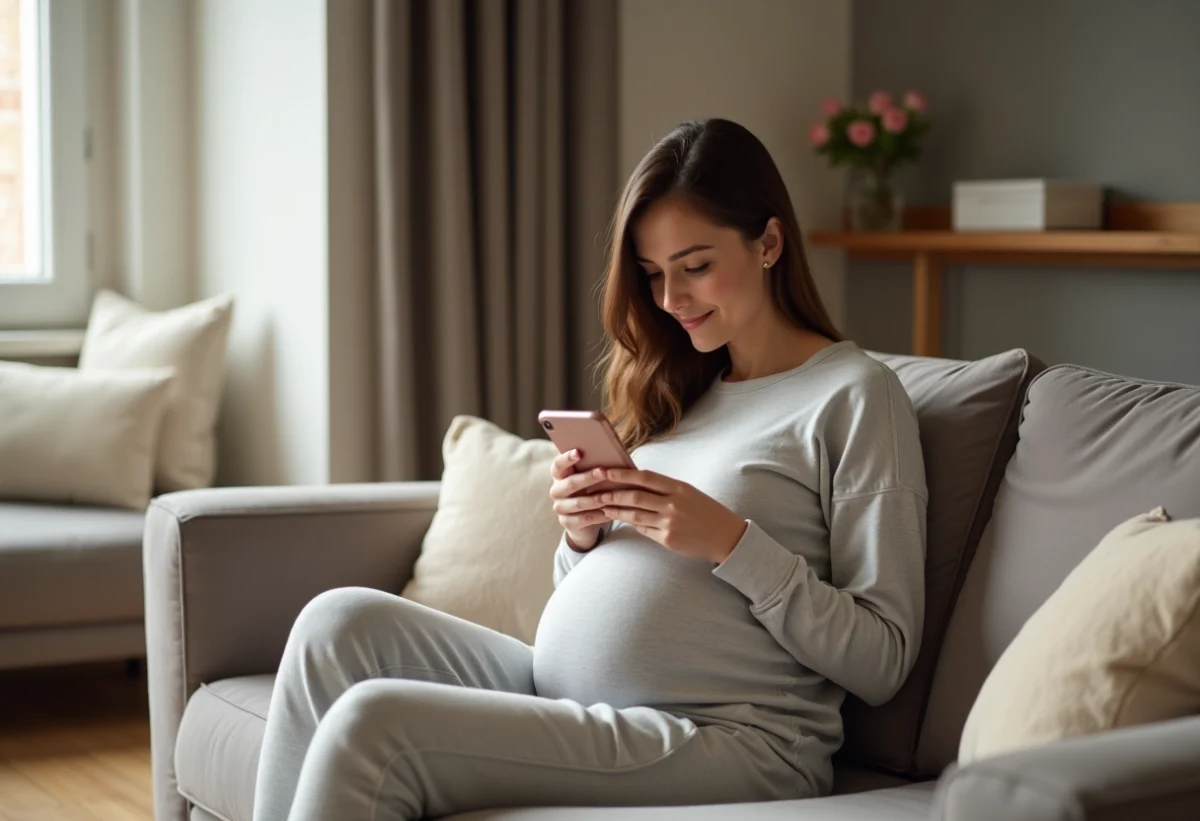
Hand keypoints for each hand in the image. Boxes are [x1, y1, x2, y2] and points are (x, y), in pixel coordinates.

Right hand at [549, 449, 612, 549]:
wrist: (587, 516)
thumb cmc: (592, 488)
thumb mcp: (591, 476)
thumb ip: (594, 465)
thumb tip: (610, 453)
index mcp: (559, 474)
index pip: (558, 464)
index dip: (567, 458)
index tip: (579, 452)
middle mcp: (556, 490)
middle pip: (570, 483)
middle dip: (588, 477)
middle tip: (604, 472)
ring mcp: (560, 507)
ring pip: (578, 503)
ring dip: (595, 499)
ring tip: (610, 496)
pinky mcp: (566, 522)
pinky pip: (582, 519)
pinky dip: (597, 516)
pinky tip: (609, 512)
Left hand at [597, 468, 747, 562]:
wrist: (726, 536)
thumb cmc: (705, 511)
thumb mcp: (688, 492)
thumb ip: (665, 488)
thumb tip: (636, 482)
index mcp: (678, 487)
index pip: (644, 477)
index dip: (622, 473)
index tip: (605, 470)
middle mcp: (673, 503)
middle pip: (635, 496)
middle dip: (612, 493)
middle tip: (596, 491)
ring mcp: (669, 522)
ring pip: (635, 514)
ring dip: (616, 510)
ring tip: (602, 506)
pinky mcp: (667, 539)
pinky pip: (643, 530)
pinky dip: (632, 524)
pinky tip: (622, 519)